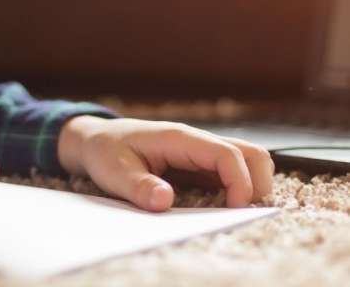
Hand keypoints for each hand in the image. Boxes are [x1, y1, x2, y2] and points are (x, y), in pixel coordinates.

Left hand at [58, 117, 274, 210]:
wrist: (96, 140)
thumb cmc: (105, 151)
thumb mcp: (113, 172)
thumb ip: (139, 187)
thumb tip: (165, 201)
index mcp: (179, 138)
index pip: (226, 154)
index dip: (240, 182)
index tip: (233, 211)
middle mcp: (196, 141)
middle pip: (251, 153)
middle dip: (257, 184)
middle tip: (236, 214)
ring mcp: (200, 152)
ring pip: (247, 161)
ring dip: (251, 186)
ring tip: (231, 213)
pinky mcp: (199, 165)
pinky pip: (231, 173)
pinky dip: (237, 190)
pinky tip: (219, 209)